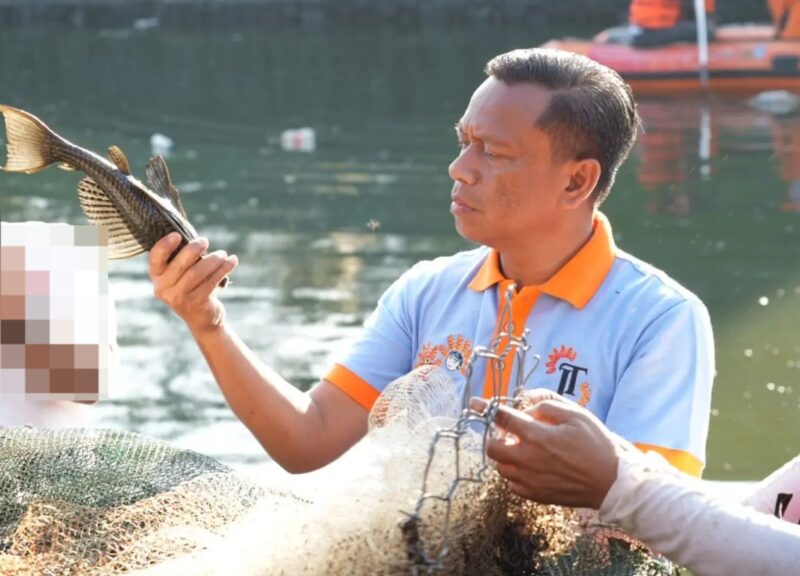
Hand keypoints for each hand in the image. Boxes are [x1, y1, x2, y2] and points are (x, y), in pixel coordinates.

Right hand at [149, 233, 237, 334]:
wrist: (201, 318)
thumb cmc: (191, 287)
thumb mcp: (181, 274)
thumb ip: (183, 258)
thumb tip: (198, 238)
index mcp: (157, 277)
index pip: (156, 258)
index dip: (165, 245)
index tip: (177, 235)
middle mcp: (164, 289)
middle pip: (180, 264)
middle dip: (194, 249)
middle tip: (205, 241)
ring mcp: (180, 298)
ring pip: (198, 272)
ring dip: (214, 260)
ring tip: (223, 254)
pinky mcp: (197, 303)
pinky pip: (212, 281)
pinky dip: (224, 269)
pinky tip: (232, 261)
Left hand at [471, 389, 628, 508]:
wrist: (612, 483)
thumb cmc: (596, 445)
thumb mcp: (576, 414)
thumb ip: (547, 403)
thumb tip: (526, 400)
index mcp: (538, 436)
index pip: (501, 418)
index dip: (485, 407)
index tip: (475, 403)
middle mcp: (528, 460)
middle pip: (492, 447)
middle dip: (494, 436)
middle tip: (509, 432)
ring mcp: (529, 480)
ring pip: (500, 467)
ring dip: (504, 454)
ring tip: (522, 448)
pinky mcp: (534, 495)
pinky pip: (511, 483)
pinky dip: (514, 472)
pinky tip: (529, 466)